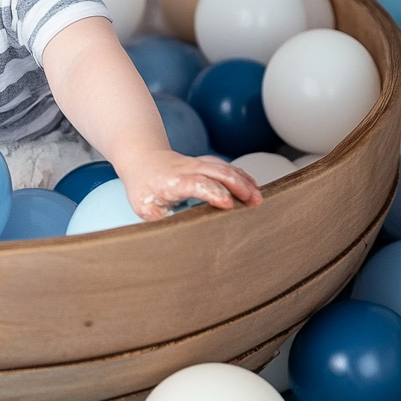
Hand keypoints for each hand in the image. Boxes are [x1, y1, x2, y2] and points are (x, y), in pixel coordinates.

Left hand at [118, 150, 262, 220]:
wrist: (142, 159)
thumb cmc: (144, 187)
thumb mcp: (145, 208)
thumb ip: (162, 222)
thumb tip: (176, 242)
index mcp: (171, 181)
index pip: (195, 183)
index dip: (213, 192)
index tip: (228, 204)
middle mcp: (186, 169)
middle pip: (216, 171)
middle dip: (237, 185)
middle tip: (254, 203)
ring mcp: (197, 164)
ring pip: (223, 167)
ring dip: (243, 180)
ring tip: (258, 198)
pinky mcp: (205, 164)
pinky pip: (225, 167)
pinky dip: (241, 176)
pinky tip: (253, 187)